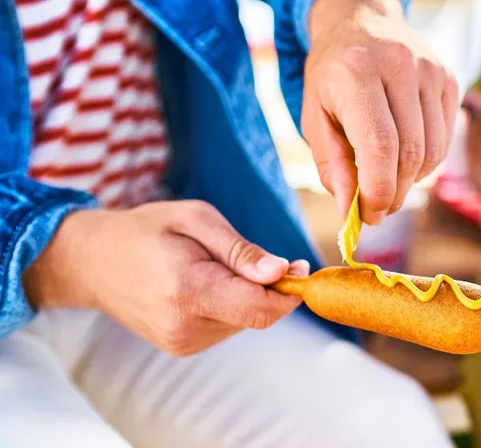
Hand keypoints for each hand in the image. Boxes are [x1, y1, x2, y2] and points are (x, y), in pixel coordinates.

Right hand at [24, 201, 305, 356]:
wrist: (94, 261)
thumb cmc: (147, 230)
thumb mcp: (196, 220)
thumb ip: (240, 250)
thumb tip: (282, 271)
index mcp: (189, 291)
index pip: (259, 308)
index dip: (289, 291)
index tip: (300, 266)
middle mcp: (186, 326)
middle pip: (256, 314)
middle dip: (269, 287)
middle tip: (259, 257)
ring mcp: (182, 342)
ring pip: (244, 320)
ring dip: (247, 294)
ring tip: (215, 266)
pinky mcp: (182, 347)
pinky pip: (226, 325)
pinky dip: (230, 304)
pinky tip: (206, 284)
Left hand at [303, 0, 458, 223]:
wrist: (361, 21)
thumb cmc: (332, 76)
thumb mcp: (314, 116)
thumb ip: (331, 164)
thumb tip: (350, 211)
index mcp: (357, 72)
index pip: (380, 146)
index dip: (378, 190)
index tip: (368, 215)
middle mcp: (400, 65)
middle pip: (410, 152)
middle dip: (394, 192)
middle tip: (377, 208)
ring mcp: (432, 70)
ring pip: (434, 150)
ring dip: (411, 180)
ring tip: (388, 181)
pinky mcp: (450, 79)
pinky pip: (446, 138)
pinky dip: (427, 160)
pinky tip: (405, 156)